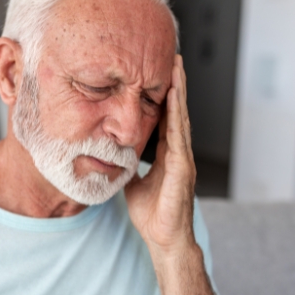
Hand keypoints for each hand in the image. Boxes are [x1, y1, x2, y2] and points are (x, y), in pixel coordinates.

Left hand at [125, 55, 196, 255]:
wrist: (163, 239)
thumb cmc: (152, 215)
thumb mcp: (133, 183)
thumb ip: (128, 167)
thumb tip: (112, 156)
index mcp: (167, 154)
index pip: (165, 117)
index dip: (162, 94)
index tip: (157, 71)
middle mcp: (178, 152)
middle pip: (176, 111)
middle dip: (175, 83)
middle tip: (172, 55)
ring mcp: (183, 159)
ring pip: (181, 118)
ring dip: (179, 92)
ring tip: (176, 67)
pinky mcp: (183, 169)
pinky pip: (179, 136)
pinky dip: (177, 116)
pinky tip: (174, 98)